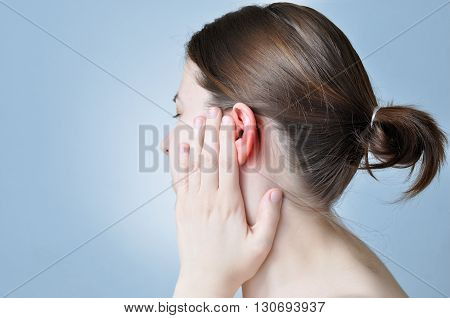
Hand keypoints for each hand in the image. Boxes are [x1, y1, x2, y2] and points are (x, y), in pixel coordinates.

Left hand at [171, 106, 282, 296]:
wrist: (203, 280)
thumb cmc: (235, 263)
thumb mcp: (260, 246)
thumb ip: (269, 219)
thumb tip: (276, 193)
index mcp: (227, 205)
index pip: (227, 164)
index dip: (227, 139)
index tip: (229, 119)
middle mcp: (206, 199)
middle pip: (208, 158)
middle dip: (212, 131)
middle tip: (214, 109)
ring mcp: (190, 203)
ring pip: (192, 164)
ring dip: (196, 139)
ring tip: (198, 119)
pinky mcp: (180, 208)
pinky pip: (178, 178)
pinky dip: (178, 159)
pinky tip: (180, 144)